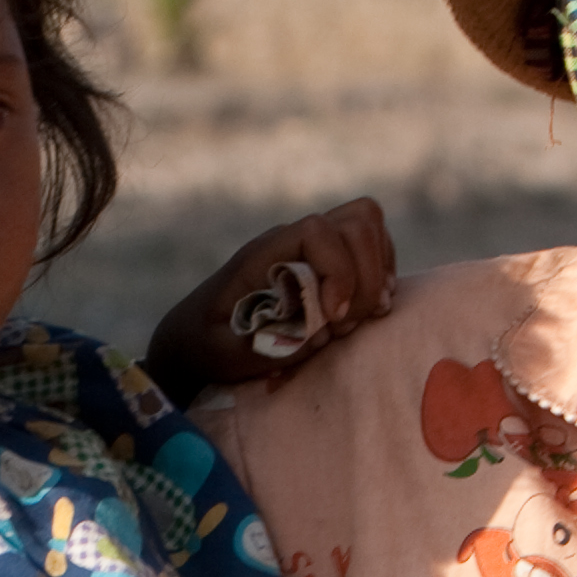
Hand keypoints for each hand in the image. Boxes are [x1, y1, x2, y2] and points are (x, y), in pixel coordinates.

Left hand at [144, 196, 397, 399]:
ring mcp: (311, 245)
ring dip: (376, 273)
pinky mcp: (327, 259)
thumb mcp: (226, 354)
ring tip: (358, 317)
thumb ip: (269, 345)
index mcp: (262, 255)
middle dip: (365, 278)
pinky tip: (364, 308)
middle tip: (345, 325)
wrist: (196, 336)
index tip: (333, 317)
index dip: (338, 272)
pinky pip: (372, 243)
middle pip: (357, 221)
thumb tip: (320, 332)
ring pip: (368, 225)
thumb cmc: (208, 345)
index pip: (316, 231)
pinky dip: (380, 273)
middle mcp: (291, 240)